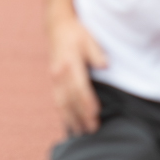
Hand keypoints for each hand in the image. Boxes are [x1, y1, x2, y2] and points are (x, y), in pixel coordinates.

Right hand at [49, 16, 106, 135]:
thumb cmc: (76, 33)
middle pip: (70, 98)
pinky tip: (69, 123)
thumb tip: (105, 65)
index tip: (95, 113)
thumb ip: (96, 53)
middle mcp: (59, 72)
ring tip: (80, 133)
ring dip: (70, 118)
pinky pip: (57, 100)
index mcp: (69, 63)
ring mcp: (55, 77)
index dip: (87, 101)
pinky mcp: (54, 80)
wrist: (56, 26)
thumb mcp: (88, 38)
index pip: (79, 86)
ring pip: (61, 102)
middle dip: (80, 115)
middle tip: (92, 130)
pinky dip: (63, 113)